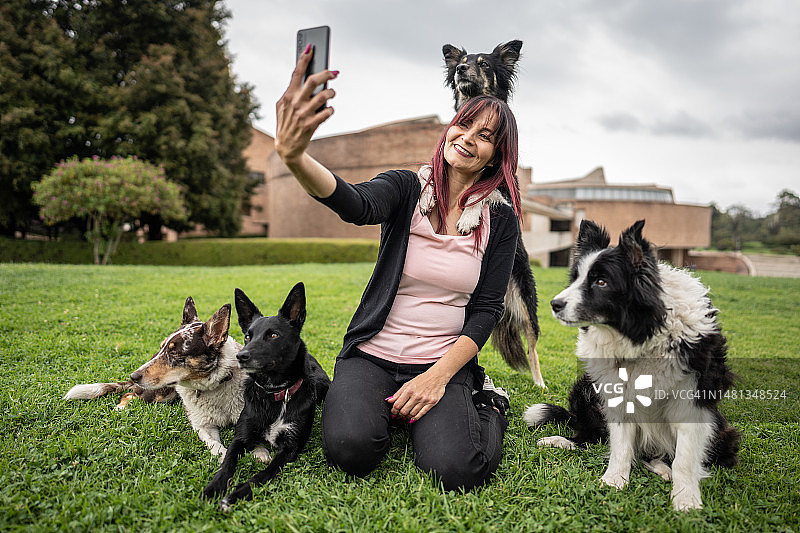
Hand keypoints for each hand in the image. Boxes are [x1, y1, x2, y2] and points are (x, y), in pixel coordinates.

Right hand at [275, 45, 337, 164]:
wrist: (287, 148)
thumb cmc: (287, 123)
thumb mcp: (284, 107)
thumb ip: (293, 93)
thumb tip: (309, 79)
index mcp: (287, 96)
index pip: (296, 73)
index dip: (304, 58)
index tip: (312, 47)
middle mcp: (295, 103)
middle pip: (313, 81)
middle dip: (327, 74)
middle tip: (335, 72)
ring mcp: (302, 114)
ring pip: (323, 96)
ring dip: (331, 93)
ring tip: (332, 93)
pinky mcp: (310, 125)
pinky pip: (326, 113)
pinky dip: (330, 110)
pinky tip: (329, 110)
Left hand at [386, 369, 448, 421]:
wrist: (436, 377)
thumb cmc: (422, 380)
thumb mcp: (408, 384)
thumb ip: (398, 393)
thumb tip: (389, 400)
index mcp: (409, 390)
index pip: (398, 404)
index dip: (394, 410)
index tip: (393, 412)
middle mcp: (416, 396)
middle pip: (404, 411)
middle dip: (399, 414)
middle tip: (399, 415)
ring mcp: (424, 400)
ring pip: (412, 414)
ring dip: (407, 416)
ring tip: (406, 415)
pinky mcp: (431, 403)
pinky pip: (421, 414)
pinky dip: (415, 418)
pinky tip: (413, 417)